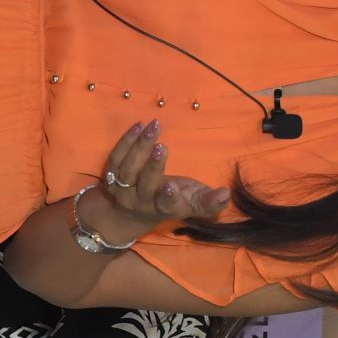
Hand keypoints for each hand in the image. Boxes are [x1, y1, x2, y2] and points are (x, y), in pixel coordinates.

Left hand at [90, 121, 233, 237]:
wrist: (134, 211)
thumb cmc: (173, 201)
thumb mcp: (193, 203)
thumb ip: (210, 201)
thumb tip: (227, 193)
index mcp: (165, 209)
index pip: (166, 206)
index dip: (169, 198)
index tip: (172, 186)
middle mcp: (141, 203)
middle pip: (145, 186)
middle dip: (153, 167)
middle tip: (162, 147)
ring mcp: (123, 191)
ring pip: (128, 170)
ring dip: (139, 148)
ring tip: (154, 127)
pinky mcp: (110, 178)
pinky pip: (116, 159)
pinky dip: (126, 142)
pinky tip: (139, 126)